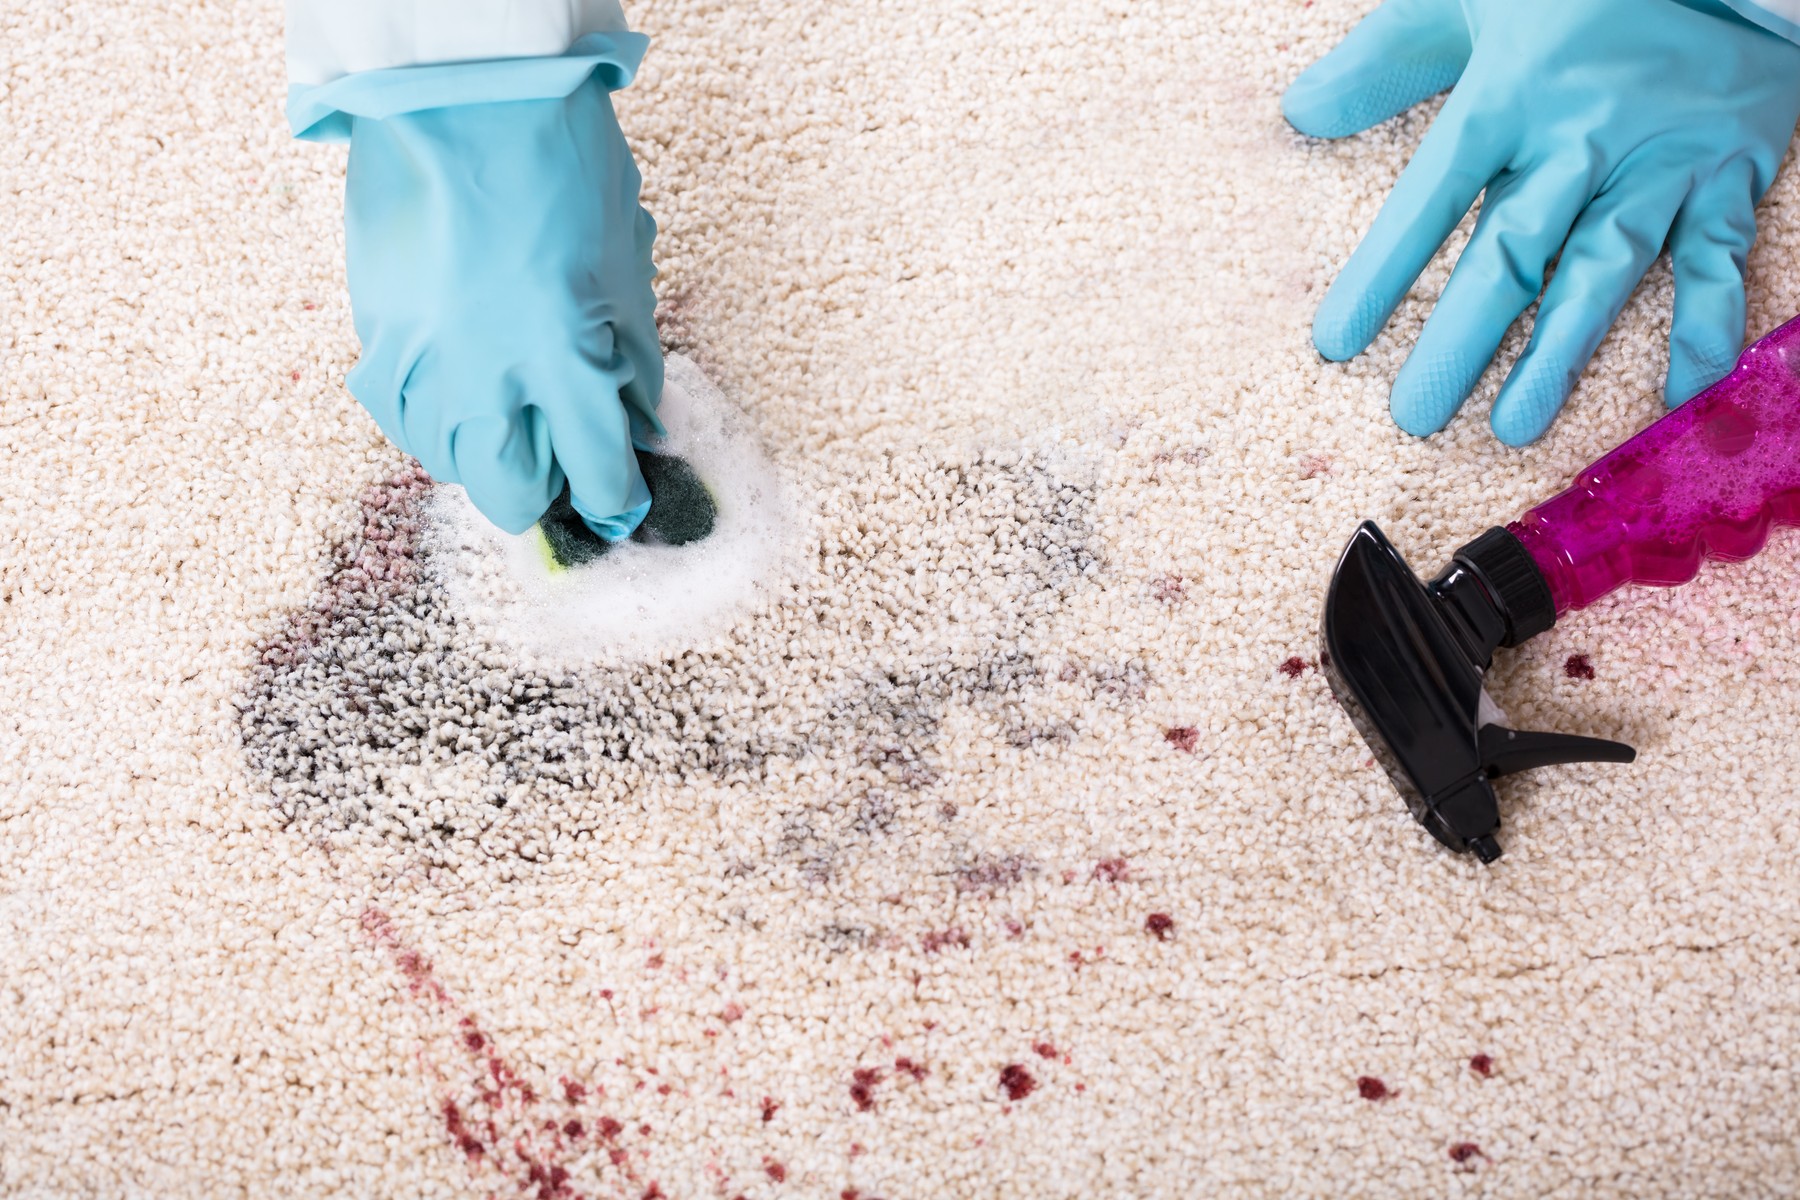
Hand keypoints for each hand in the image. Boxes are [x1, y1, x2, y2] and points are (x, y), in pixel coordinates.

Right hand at [341, 68, 662, 535]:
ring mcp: (420, 362)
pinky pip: (400, 418)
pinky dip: (433, 420)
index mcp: (565, 360)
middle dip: (545, 492)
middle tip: (562, 460)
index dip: (616, 498)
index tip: (620, 502)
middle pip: (511, 496)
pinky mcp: (373, 338)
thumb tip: (637, 430)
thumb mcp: (625, 271)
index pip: (597, 473)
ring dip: (488, 456)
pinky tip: (457, 388)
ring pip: (449, 465)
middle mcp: (487, 378)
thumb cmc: (560, 171)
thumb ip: (631, 366)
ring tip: (511, 414)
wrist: (460, 97)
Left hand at [1284, 0, 1799, 444]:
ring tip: (1514, 426)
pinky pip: (1716, 259)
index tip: (1335, 344)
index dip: (1381, 273)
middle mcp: (1579, 138)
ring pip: (1601, 269)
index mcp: (1508, 96)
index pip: (1428, 199)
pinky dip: (1704, 325)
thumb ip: (1386, 58)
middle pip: (1510, 252)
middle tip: (1417, 414)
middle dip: (1460, 339)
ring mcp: (1656, 160)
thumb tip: (1299, 110)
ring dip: (1559, 352)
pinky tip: (1682, 393)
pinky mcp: (1727, 171)